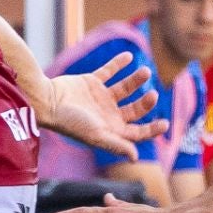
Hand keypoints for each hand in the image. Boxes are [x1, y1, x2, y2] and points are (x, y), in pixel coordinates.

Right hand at [35, 51, 168, 156]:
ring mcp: (100, 97)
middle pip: (134, 109)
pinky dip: (119, 63)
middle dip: (145, 103)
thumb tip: (135, 156)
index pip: (137, 132)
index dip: (152, 129)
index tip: (165, 123)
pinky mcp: (91, 82)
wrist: (47, 101)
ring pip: (125, 88)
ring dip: (136, 80)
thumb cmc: (70, 122)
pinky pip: (109, 71)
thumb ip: (117, 144)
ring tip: (145, 71)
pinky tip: (130, 56)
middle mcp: (107, 114)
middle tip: (153, 94)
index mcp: (110, 130)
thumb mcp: (96, 135)